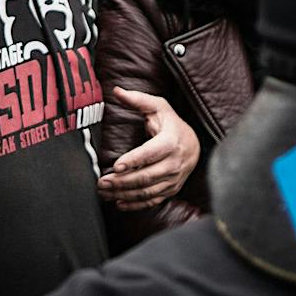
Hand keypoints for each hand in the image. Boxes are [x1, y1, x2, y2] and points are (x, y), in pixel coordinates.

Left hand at [97, 88, 200, 210]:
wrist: (194, 144)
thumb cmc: (172, 124)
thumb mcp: (158, 107)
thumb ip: (137, 99)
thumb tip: (117, 91)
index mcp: (171, 142)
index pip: (150, 153)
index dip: (133, 161)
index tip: (116, 166)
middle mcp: (174, 163)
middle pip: (146, 176)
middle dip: (121, 181)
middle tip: (102, 182)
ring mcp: (173, 179)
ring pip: (147, 191)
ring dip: (124, 194)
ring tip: (105, 192)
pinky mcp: (171, 190)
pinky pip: (152, 201)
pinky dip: (135, 204)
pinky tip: (119, 202)